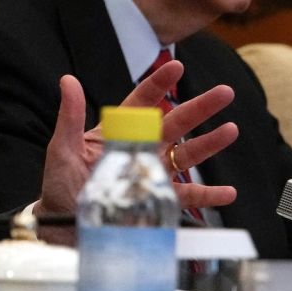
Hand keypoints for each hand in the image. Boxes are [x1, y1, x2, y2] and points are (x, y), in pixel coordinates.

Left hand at [35, 58, 238, 218]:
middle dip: (199, 108)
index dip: (159, 85)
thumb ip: (70, 116)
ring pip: (186, 155)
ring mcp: (152, 173)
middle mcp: (141, 149)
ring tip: (230, 130)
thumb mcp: (63, 148)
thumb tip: (68, 80)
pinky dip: (208, 195)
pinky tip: (227, 191)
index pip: (142, 103)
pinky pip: (187, 196)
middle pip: (175, 124)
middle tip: (224, 93)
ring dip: (209, 144)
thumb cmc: (61, 184)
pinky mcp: (157, 199)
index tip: (176, 67)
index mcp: (118, 132)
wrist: (63, 222)